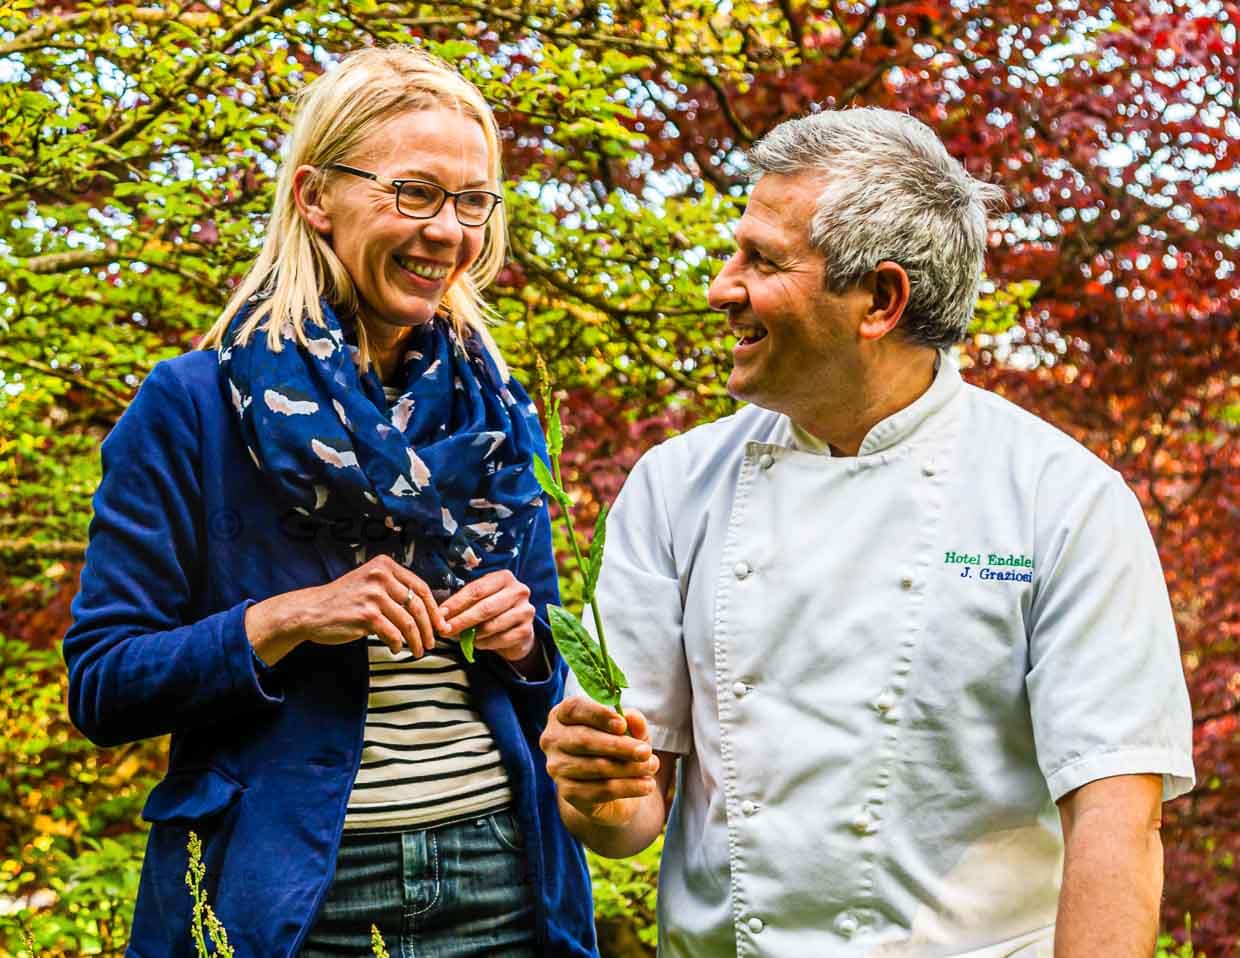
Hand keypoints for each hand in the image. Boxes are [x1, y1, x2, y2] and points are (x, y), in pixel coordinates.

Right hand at [245, 555, 448, 664]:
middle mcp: (380, 577)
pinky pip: (393, 634)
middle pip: (418, 605)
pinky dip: (398, 644)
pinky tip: (396, 649)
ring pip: (408, 622)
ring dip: (416, 641)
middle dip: (429, 628)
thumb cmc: (343, 601)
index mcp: (384, 566)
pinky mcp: (365, 615)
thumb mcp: (370, 583)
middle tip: (433, 642)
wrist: (311, 611)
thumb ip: (395, 589)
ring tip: (418, 650)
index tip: (440, 624)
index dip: (434, 609)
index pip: (420, 587)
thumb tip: (428, 610)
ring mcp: (372, 595)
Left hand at [439, 570, 536, 662]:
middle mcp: (518, 591)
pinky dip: (484, 644)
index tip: (441, 614)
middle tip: (444, 630)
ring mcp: (525, 611)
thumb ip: (464, 603)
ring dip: (472, 634)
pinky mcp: (527, 630)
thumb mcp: (481, 599)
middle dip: (461, 620)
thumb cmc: (495, 610)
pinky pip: (499, 640)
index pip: (477, 590)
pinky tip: (478, 643)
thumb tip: (441, 615)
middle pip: (484, 608)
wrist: (518, 628)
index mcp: (504, 577)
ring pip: (491, 626)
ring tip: (462, 637)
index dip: (456, 603)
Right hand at [540, 697, 660, 827]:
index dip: (598, 715)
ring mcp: (556, 767)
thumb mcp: (627, 730)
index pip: (574, 708)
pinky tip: (645, 786)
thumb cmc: (613, 748)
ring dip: (629, 768)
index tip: (622, 725)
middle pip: (584, 739)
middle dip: (619, 746)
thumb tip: (632, 717)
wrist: (606, 787)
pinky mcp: (567, 793)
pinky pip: (600, 790)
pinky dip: (627, 788)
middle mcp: (552, 739)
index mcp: (562, 715)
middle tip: (646, 752)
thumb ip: (632, 721)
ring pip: (596, 767)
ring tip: (652, 767)